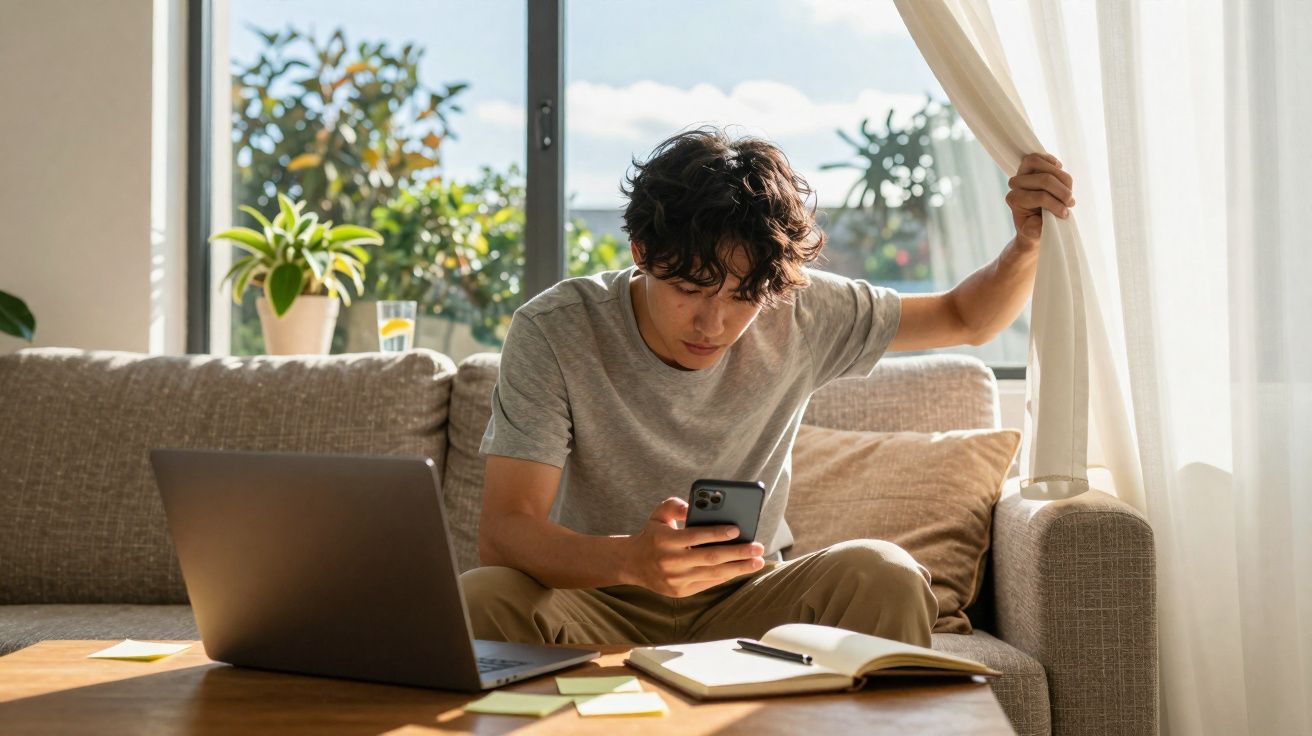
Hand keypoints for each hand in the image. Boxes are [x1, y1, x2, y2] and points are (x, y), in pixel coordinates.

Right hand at [621, 497, 765, 596]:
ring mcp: (676, 579)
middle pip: (710, 557)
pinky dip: (726, 576)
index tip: (737, 529)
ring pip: (713, 574)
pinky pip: (708, 583)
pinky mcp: (681, 592)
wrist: (633, 564)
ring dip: (738, 568)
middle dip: (737, 552)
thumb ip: (674, 506)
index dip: (717, 533)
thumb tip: (691, 506)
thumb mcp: (658, 515)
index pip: (695, 536)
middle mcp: (671, 561)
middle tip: (758, 547)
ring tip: (757, 561)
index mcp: (665, 540)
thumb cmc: (653, 535)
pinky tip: (741, 569)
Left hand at [1006, 152, 1075, 248]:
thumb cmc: (1034, 226)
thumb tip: (1037, 220)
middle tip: (1070, 203)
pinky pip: (1041, 156)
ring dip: (1062, 178)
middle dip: (1062, 192)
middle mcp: (1016, 184)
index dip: (1056, 205)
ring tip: (1069, 192)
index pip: (1040, 197)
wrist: (1032, 220)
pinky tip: (1061, 174)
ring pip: (1044, 165)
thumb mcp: (1033, 233)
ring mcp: (1022, 172)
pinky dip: (1054, 164)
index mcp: (1015, 200)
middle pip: (1045, 179)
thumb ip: (1034, 229)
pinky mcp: (1030, 165)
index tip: (1065, 214)